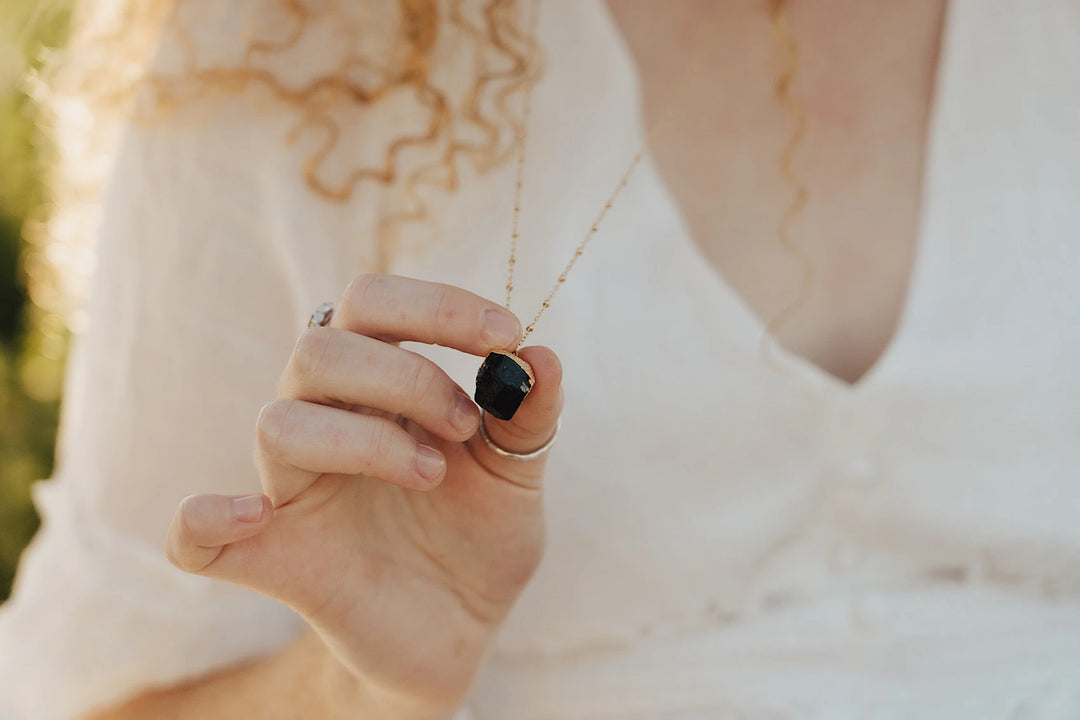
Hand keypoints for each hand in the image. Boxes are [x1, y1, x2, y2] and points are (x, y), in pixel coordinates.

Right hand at [165, 274, 562, 718]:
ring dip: (365, 442)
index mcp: (377, 385)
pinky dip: (206, 519)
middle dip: (407, 378)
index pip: (374, 303)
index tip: (506, 334)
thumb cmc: (480, 537)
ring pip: (278, 424)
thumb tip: (542, 353)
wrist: (460, 629)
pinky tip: (257, 516)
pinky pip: (193, 536)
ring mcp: (291, 489)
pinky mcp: (271, 558)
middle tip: (465, 429)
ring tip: (430, 475)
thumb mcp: (519, 477)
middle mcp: (324, 419)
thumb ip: (529, 419)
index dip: (436, 305)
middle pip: (318, 349)